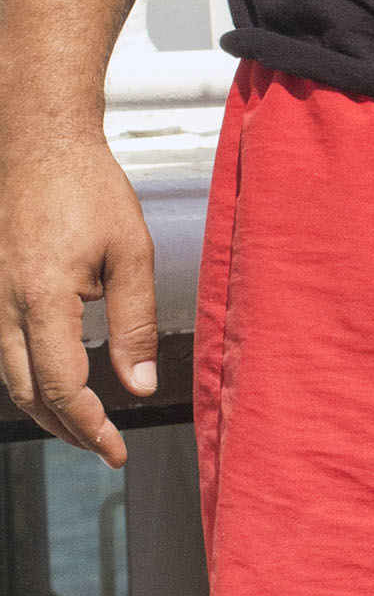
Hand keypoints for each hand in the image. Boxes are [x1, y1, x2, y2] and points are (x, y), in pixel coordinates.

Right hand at [0, 119, 156, 469]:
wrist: (39, 145)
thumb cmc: (88, 189)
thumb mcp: (131, 254)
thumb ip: (134, 324)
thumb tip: (139, 385)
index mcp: (44, 299)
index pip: (63, 388)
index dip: (89, 427)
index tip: (115, 449)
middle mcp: (6, 306)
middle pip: (28, 395)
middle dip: (66, 430)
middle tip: (102, 446)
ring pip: (10, 378)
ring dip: (46, 410)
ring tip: (84, 425)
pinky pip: (4, 352)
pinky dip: (30, 380)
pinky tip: (56, 384)